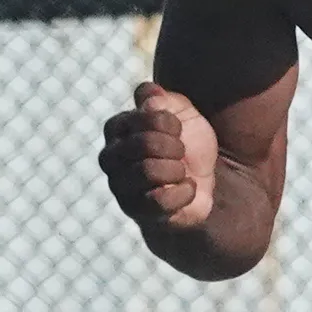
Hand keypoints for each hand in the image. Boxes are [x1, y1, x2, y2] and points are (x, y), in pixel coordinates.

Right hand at [99, 82, 217, 232]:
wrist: (201, 181)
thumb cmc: (186, 143)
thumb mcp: (183, 112)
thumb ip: (165, 99)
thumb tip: (151, 99)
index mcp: (117, 128)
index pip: (145, 115)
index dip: (171, 122)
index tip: (177, 130)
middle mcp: (110, 157)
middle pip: (144, 143)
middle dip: (175, 147)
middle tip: (181, 153)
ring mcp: (120, 186)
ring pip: (149, 171)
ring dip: (177, 169)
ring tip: (181, 171)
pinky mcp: (137, 212)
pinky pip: (161, 200)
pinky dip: (185, 192)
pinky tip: (186, 188)